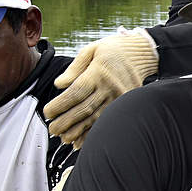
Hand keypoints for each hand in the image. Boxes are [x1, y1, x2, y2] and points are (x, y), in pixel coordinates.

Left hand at [44, 30, 158, 146]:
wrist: (144, 53)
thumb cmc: (115, 50)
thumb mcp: (92, 49)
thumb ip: (75, 67)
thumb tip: (59, 84)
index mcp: (99, 72)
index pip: (76, 92)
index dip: (60, 105)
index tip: (47, 112)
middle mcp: (110, 87)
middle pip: (85, 109)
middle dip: (66, 121)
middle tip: (52, 129)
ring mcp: (119, 98)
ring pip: (96, 119)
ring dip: (79, 131)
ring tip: (64, 138)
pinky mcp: (126, 104)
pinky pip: (108, 121)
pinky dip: (94, 133)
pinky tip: (82, 140)